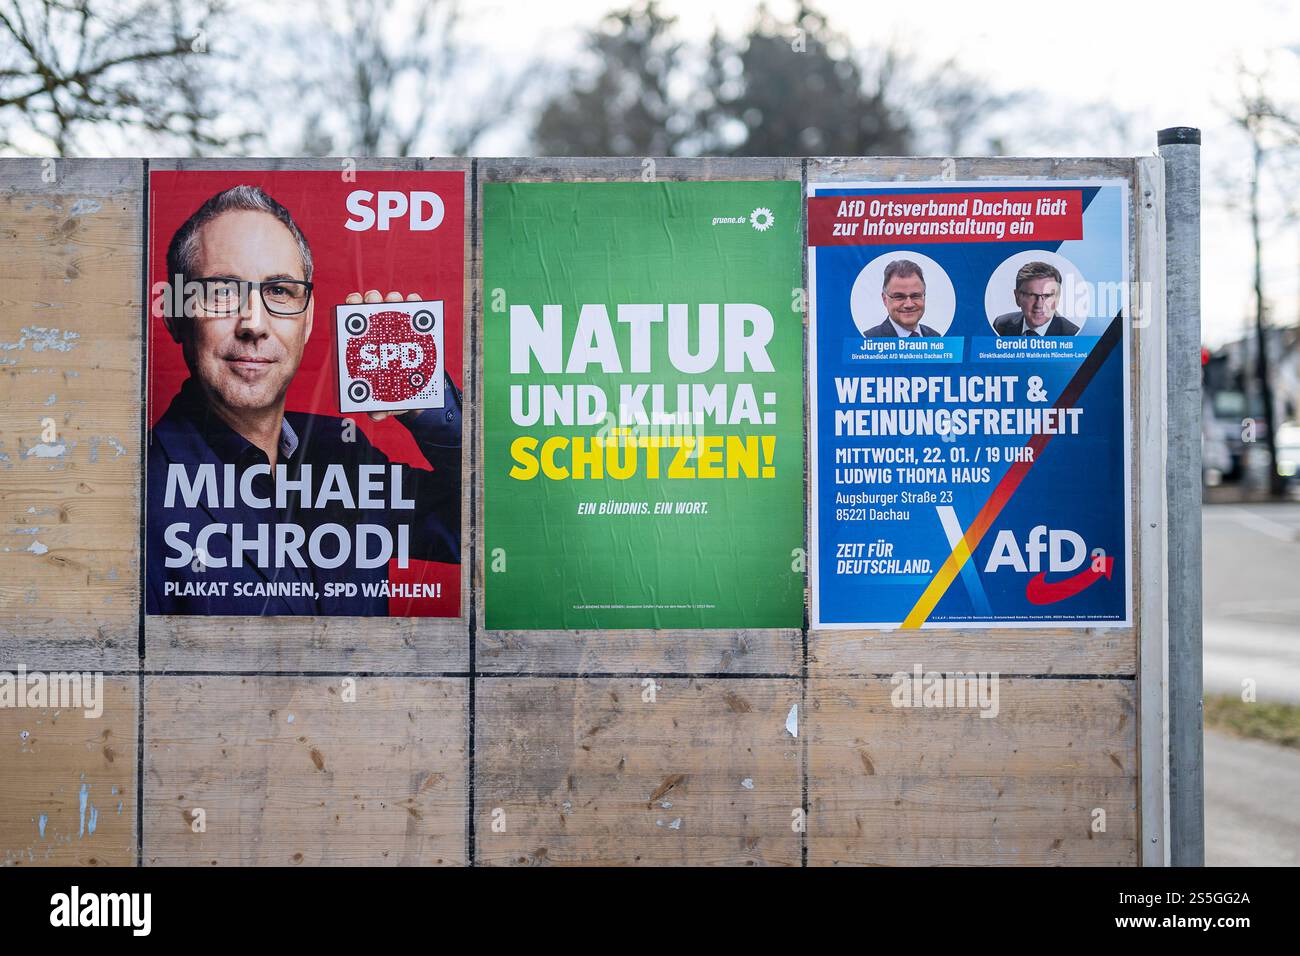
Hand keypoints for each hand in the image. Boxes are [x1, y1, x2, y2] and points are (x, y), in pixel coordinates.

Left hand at [345, 290, 421, 421]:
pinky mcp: (414, 331)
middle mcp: (377, 335)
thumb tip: (377, 415)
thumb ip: (379, 407)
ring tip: (396, 299)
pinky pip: (413, 313)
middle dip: (371, 300)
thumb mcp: (386, 402)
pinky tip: (414, 300)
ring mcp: (396, 330)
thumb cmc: (393, 394)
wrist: (415, 392)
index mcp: (362, 348)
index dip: (351, 310)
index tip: (354, 302)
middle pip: (370, 311)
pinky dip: (414, 304)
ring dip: (392, 300)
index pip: (352, 324)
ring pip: (390, 309)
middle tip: (375, 300)